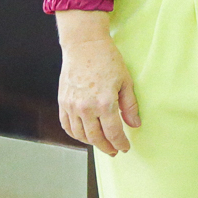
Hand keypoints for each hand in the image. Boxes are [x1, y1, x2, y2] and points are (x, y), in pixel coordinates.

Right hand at [56, 11, 140, 155]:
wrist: (84, 46)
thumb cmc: (107, 60)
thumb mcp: (125, 81)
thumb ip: (130, 106)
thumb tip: (134, 124)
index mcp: (105, 103)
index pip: (113, 133)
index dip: (120, 143)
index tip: (124, 147)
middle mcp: (86, 108)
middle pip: (96, 138)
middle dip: (107, 147)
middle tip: (114, 151)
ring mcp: (72, 106)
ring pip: (80, 135)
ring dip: (91, 143)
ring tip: (101, 143)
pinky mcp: (63, 103)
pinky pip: (67, 126)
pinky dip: (75, 134)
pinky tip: (84, 135)